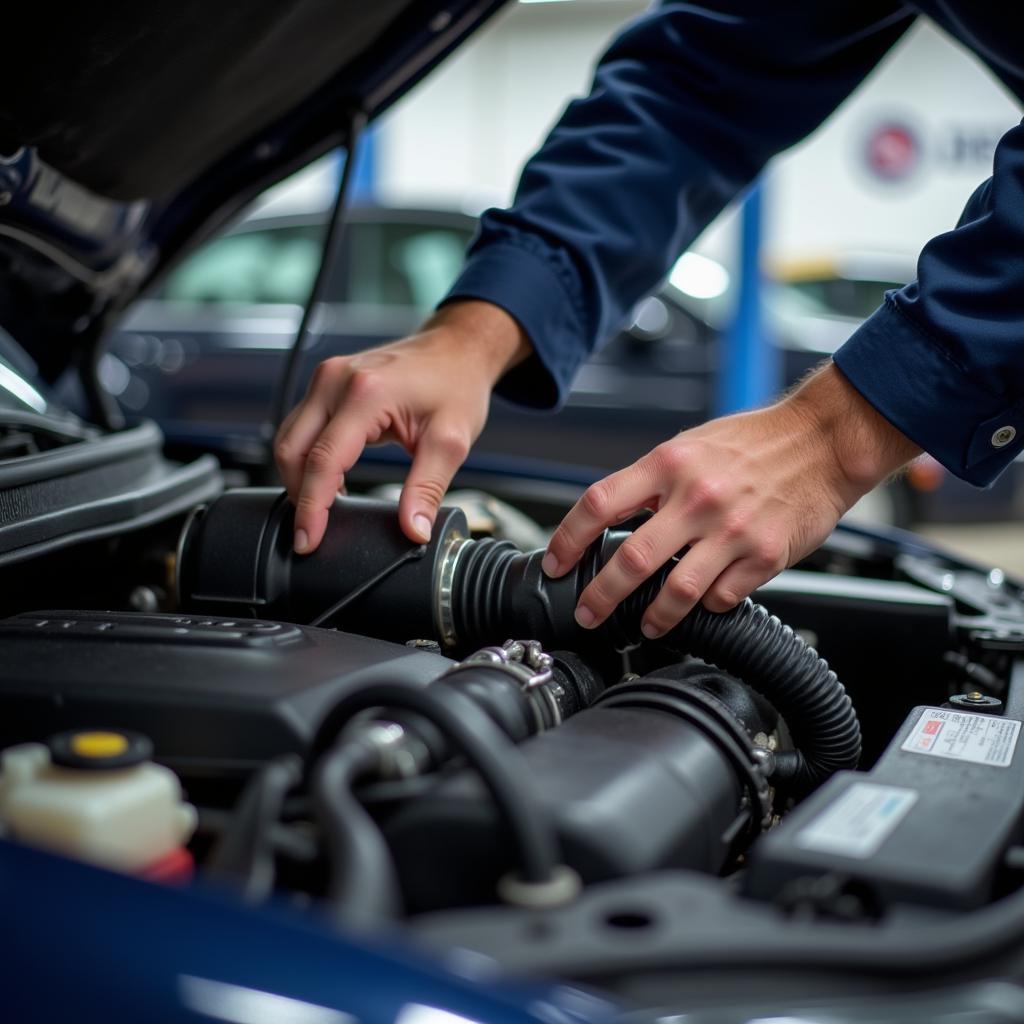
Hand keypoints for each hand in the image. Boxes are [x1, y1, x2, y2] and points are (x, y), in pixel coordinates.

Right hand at [274, 301, 530, 552]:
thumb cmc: (457, 385)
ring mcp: (328, 377)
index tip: (307, 539)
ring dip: (299, 477)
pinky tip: (329, 481)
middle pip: (293, 450)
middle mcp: (336, 380)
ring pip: (290, 437)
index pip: (323, 461)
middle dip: (298, 496)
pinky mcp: (328, 381)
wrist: (458, 348)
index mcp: (366, 394)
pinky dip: (307, 457)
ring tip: (322, 511)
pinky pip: (302, 425)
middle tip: (310, 534)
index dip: (312, 507)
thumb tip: (414, 530)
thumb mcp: (452, 441)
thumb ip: (428, 488)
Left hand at [542, 362, 921, 636]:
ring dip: (653, 618)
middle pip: (631, 560)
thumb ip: (651, 482)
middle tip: (588, 614)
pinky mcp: (765, 555)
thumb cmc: (754, 442)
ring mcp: (732, 529)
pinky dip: (706, 607)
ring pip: (677, 592)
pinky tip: (701, 605)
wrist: (824, 440)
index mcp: (669, 463)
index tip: (555, 564)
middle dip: (600, 597)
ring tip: (644, 625)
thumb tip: (612, 520)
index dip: (568, 539)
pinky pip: (722, 598)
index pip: (599, 504)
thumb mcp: (689, 445)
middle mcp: (697, 496)